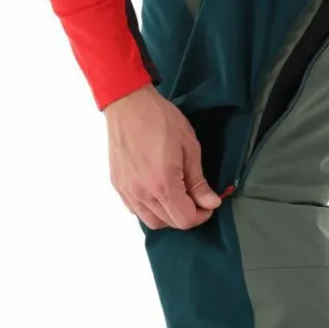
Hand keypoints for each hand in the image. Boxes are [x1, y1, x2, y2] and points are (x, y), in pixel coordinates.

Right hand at [105, 84, 221, 230]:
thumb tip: (211, 202)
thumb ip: (198, 181)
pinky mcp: (118, 185)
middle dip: (186, 215)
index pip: (184, 220)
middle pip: (168, 223)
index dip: (201, 215)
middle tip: (196, 198)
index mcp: (163, 184)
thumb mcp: (190, 147)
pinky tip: (158, 193)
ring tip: (177, 196)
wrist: (129, 104)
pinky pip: (135, 210)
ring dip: (167, 215)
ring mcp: (127, 191)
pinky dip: (149, 209)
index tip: (208, 202)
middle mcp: (142, 193)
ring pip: (150, 220)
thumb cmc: (161, 120)